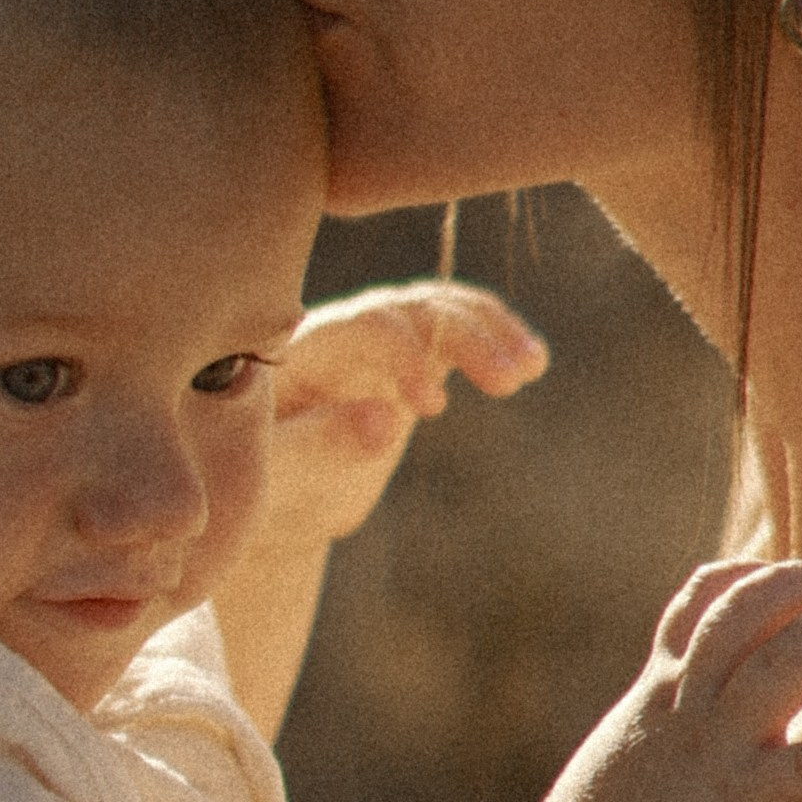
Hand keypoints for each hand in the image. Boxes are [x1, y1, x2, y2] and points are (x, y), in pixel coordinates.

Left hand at [262, 281, 547, 556]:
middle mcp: (346, 328)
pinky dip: (496, 338)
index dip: (406, 357)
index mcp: (304, 347)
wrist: (283, 493)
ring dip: (489, 330)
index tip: (434, 410)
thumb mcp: (278, 476)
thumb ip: (318, 445)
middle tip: (508, 381)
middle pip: (412, 308)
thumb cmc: (268, 482)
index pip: (366, 328)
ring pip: (442, 309)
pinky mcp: (413, 355)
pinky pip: (457, 329)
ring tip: (532, 367)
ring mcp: (382, 338)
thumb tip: (385, 419)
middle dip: (463, 337)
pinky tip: (533, 363)